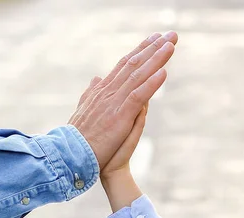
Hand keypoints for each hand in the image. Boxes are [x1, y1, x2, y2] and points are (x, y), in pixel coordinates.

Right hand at [68, 31, 176, 169]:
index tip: (154, 39)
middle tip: (171, 35)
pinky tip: (164, 73)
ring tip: (170, 45)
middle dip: (153, 48)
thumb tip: (97, 77)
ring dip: (156, 59)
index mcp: (102, 91)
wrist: (72, 157)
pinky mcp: (119, 117)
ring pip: (138, 75)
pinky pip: (138, 96)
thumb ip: (94, 93)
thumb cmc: (80, 138)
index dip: (141, 51)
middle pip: (134, 64)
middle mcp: (108, 92)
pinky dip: (151, 84)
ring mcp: (114, 103)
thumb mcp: (86, 110)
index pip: (125, 65)